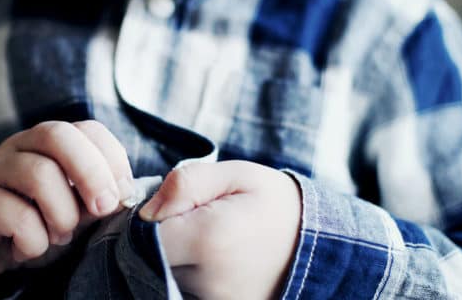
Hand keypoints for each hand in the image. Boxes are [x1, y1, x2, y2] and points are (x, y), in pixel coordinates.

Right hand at [0, 120, 134, 278]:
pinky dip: (34, 241)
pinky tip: (27, 248)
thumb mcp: (77, 210)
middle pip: (58, 136)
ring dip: (62, 215)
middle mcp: (21, 145)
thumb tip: (128, 195)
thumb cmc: (38, 224)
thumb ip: (100, 197)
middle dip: (91, 173)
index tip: (122, 195)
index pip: (89, 129)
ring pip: (40, 175)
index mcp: (51, 142)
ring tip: (59, 236)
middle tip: (103, 209)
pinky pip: (17, 216)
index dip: (112, 159)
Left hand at [139, 161, 301, 299]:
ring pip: (162, 276)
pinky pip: (181, 289)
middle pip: (148, 259)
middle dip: (158, 238)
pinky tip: (207, 259)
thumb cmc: (275, 204)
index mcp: (208, 240)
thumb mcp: (235, 174)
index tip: (170, 208)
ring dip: (170, 258)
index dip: (146, 219)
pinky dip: (185, 274)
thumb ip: (186, 183)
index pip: (142, 234)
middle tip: (188, 221)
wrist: (320, 246)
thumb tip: (146, 211)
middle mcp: (207, 280)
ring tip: (202, 240)